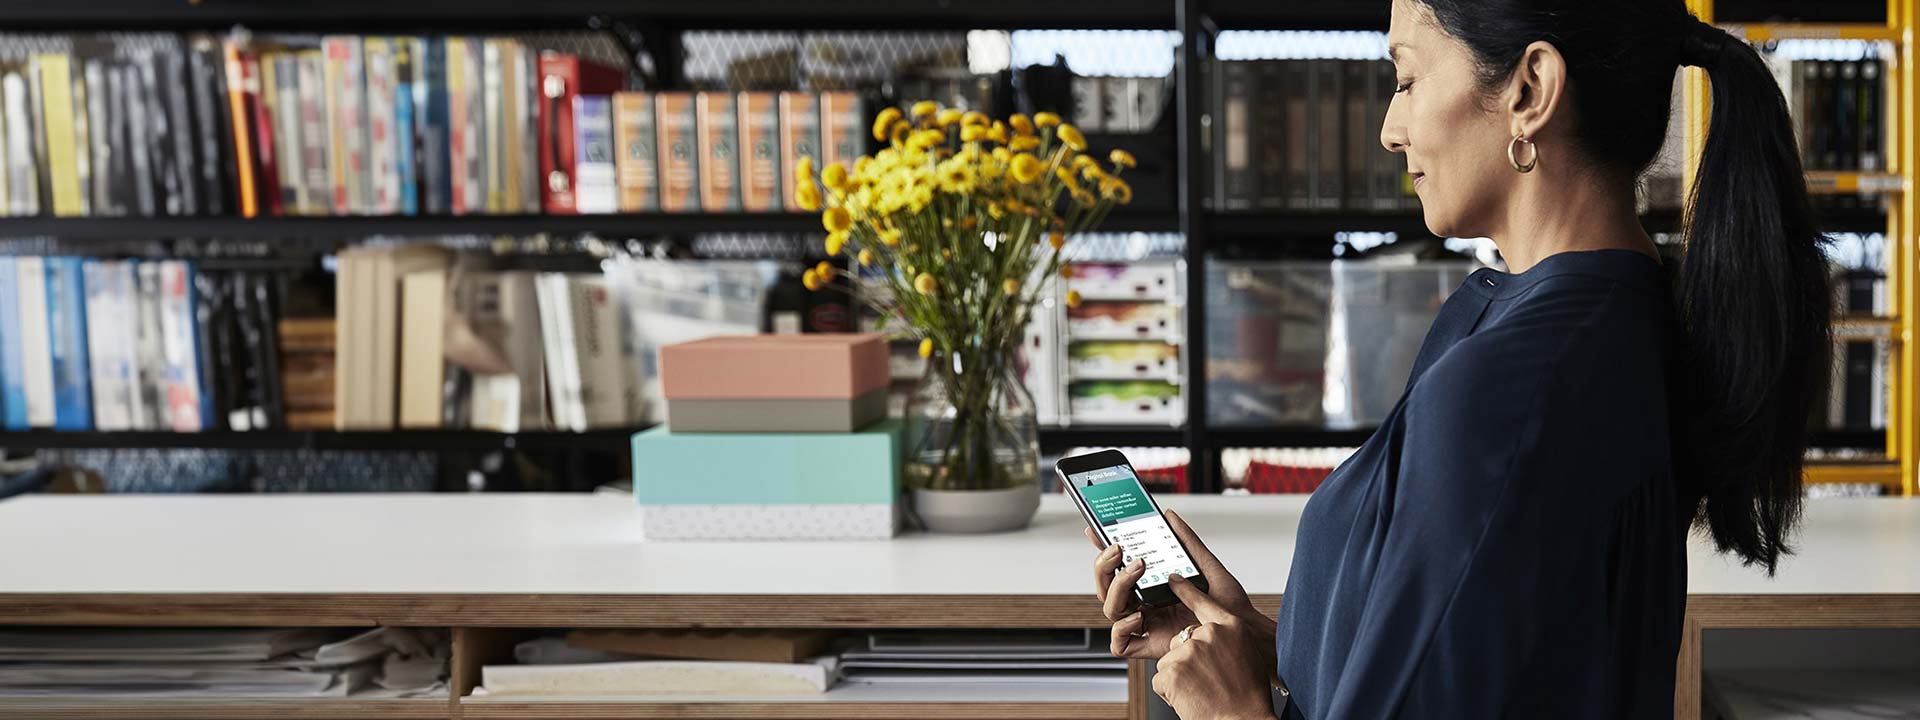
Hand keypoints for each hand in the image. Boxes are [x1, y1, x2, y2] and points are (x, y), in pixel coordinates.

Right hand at [1085, 509, 1259, 659]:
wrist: (1245, 634)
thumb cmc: (1229, 605)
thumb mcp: (1207, 565)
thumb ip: (1187, 541)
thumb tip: (1169, 516)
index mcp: (1152, 585)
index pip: (1119, 567)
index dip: (1103, 551)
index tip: (1095, 530)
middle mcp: (1144, 604)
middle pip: (1107, 587)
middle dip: (1103, 566)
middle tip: (1118, 548)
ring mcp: (1145, 625)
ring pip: (1110, 608)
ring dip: (1116, 586)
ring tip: (1137, 570)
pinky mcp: (1149, 646)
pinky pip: (1119, 643)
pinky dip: (1122, 628)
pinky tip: (1140, 614)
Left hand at [1151, 574, 1278, 719]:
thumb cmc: (1249, 696)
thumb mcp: (1246, 655)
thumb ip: (1226, 639)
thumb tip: (1208, 636)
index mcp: (1231, 627)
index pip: (1203, 602)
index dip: (1186, 591)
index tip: (1173, 581)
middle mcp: (1209, 634)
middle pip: (1182, 640)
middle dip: (1187, 661)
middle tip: (1207, 681)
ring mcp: (1188, 651)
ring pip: (1169, 661)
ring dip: (1179, 678)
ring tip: (1201, 692)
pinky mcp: (1171, 670)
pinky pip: (1161, 679)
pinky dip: (1171, 693)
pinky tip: (1190, 699)